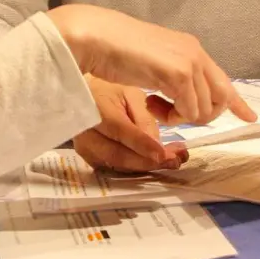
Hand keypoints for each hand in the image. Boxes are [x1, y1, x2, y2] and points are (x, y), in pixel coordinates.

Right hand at [45, 4, 255, 125]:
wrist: (97, 37)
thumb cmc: (115, 50)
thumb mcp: (153, 63)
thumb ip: (172, 77)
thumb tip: (184, 99)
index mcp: (190, 48)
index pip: (222, 80)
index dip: (236, 102)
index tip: (251, 117)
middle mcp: (196, 53)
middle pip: (220, 99)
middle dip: (200, 115)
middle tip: (166, 111)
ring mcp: (190, 63)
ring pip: (205, 110)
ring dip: (180, 117)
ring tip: (153, 105)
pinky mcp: (179, 74)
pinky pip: (190, 112)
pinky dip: (172, 117)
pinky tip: (150, 103)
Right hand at [73, 75, 188, 171]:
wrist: (86, 98)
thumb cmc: (111, 91)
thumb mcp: (131, 95)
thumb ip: (143, 118)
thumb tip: (156, 145)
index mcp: (95, 108)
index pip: (119, 130)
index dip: (143, 145)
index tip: (165, 154)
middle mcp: (85, 132)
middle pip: (117, 155)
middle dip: (148, 162)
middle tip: (175, 160)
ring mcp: (84, 148)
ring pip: (117, 165)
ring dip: (146, 166)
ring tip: (171, 161)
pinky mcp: (89, 159)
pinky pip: (114, 167)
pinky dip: (136, 167)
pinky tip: (155, 161)